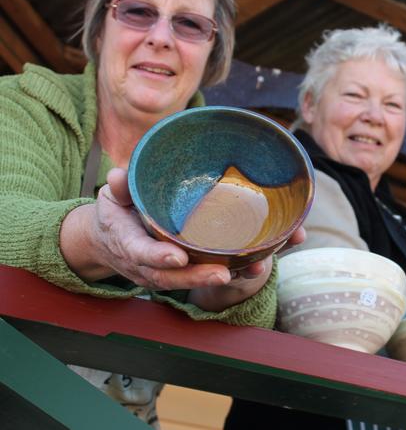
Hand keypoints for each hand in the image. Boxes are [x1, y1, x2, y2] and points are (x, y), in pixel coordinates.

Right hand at [61, 168, 306, 310]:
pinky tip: (248, 270)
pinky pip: (196, 279)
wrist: (105, 242)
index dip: (158, 256)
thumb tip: (119, 174)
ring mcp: (159, 274)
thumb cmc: (115, 214)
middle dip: (196, 277)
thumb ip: (120, 187)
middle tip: (222, 274)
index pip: (140, 252)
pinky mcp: (174, 275)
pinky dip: (222, 276)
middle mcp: (143, 265)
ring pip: (184, 282)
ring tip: (240, 273)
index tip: (178, 256)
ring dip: (211, 280)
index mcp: (126, 242)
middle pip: (169, 277)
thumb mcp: (112, 197)